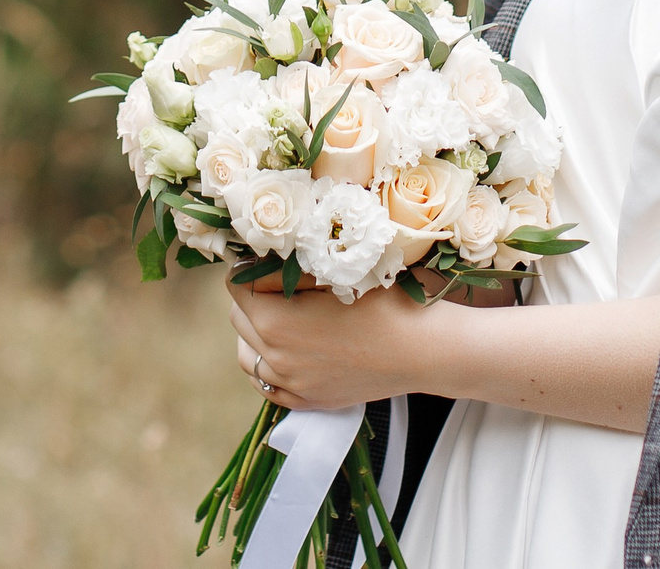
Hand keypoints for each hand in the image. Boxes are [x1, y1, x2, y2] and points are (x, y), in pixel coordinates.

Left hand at [226, 272, 458, 411]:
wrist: (423, 350)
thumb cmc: (385, 303)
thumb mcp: (335, 274)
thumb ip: (290, 268)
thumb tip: (260, 257)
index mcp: (276, 322)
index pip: (236, 287)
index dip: (249, 268)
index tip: (266, 260)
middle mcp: (275, 358)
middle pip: (239, 320)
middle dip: (250, 298)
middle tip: (276, 283)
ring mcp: (291, 385)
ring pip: (248, 357)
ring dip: (254, 334)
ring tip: (279, 317)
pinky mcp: (308, 401)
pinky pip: (268, 387)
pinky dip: (268, 367)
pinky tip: (286, 352)